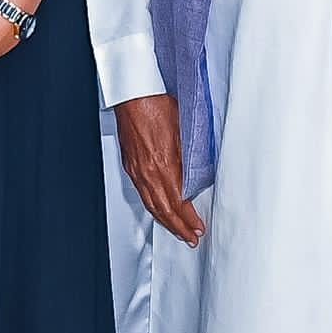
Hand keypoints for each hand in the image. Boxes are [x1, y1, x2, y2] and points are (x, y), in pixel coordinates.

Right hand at [115, 92, 202, 246]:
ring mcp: (137, 170)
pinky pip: (142, 194)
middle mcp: (148, 172)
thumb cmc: (156, 105)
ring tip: (176, 230)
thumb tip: (201, 174)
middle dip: (178, 227)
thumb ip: (192, 157)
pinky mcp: (130, 165)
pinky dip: (152, 207)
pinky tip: (158, 210)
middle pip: (164, 210)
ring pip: (151, 204)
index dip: (189, 219)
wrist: (133, 95)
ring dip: (165, 221)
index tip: (198, 228)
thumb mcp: (184, 131)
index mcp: (164, 165)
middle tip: (190, 237)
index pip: (179, 203)